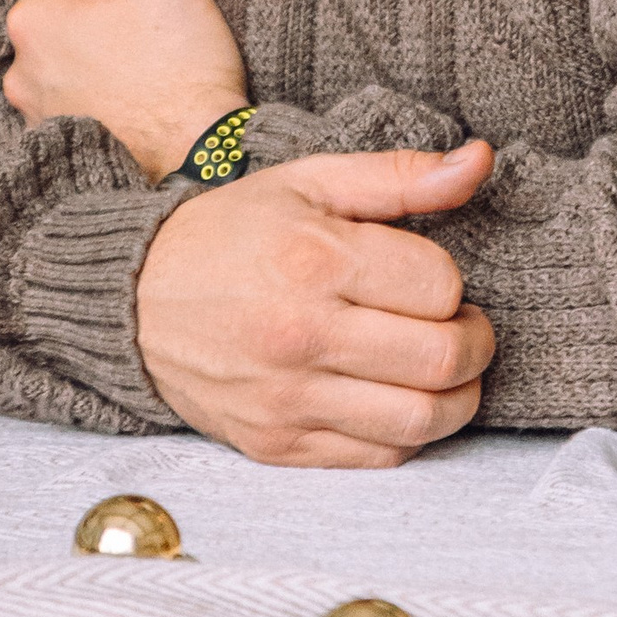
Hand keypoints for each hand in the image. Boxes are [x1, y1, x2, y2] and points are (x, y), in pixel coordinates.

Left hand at [3, 0, 246, 180]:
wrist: (200, 164)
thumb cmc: (180, 67)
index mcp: (34, 17)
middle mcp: (20, 69)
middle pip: (61, 16)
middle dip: (99, 15)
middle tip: (153, 24)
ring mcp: (37, 115)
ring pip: (66, 61)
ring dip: (97, 58)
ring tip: (149, 63)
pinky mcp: (60, 149)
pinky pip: (75, 103)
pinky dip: (100, 98)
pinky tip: (140, 100)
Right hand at [136, 140, 497, 466]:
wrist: (135, 301)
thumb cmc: (234, 232)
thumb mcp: (312, 182)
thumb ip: (402, 175)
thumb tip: (481, 160)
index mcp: (315, 260)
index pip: (439, 287)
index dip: (455, 284)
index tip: (437, 281)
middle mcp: (301, 335)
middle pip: (442, 360)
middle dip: (476, 343)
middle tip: (467, 327)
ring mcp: (287, 400)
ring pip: (420, 420)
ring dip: (458, 397)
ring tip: (446, 367)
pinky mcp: (277, 446)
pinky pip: (378, 457)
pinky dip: (410, 432)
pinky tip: (400, 396)